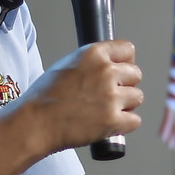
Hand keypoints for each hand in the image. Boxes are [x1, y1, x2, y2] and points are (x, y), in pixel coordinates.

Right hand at [16, 40, 142, 152]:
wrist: (36, 123)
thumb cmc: (45, 97)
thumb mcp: (67, 64)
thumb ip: (92, 62)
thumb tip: (111, 64)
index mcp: (94, 54)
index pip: (128, 49)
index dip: (124, 62)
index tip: (119, 72)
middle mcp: (106, 72)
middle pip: (136, 74)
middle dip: (125, 85)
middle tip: (109, 95)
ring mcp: (111, 96)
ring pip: (137, 97)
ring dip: (126, 105)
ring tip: (105, 110)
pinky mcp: (113, 120)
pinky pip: (135, 120)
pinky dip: (124, 124)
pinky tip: (109, 123)